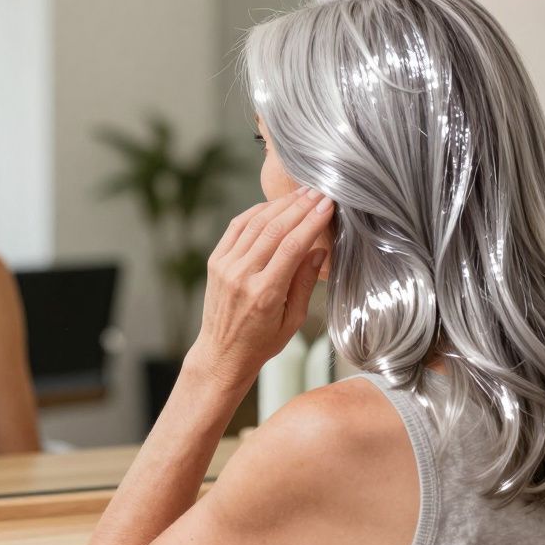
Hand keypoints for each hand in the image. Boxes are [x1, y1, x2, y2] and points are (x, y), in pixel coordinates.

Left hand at [188, 187, 333, 389]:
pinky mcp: (215, 261)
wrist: (221, 353)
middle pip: (274, 229)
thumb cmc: (262, 342)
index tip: (328, 205)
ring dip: (280, 205)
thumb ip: (305, 283)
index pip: (292, 246)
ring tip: (301, 193)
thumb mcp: (293, 321)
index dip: (311, 222)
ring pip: (255, 224)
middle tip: (319, 191)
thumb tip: (318, 249)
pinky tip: (274, 205)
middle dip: (299, 206)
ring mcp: (225, 266)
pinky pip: (237, 227)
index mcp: (265, 294)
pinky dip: (256, 212)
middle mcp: (242, 276)